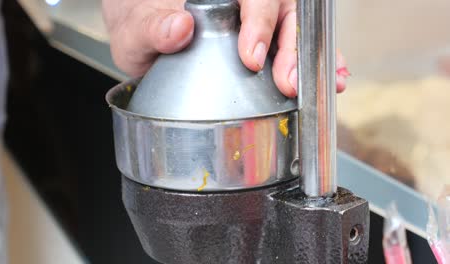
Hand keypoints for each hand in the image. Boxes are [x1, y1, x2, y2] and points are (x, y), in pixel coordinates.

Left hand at [102, 0, 348, 96]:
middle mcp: (243, 1)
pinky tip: (325, 83)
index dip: (258, 21)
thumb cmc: (140, 24)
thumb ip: (152, 27)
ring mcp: (258, 21)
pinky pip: (296, 49)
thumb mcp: (134, 27)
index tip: (251, 57)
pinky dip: (312, 66)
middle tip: (287, 82)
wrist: (142, 39)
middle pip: (283, 11)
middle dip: (290, 48)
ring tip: (318, 87)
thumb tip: (179, 27)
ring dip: (308, 60)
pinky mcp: (264, 44)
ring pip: (297, 29)